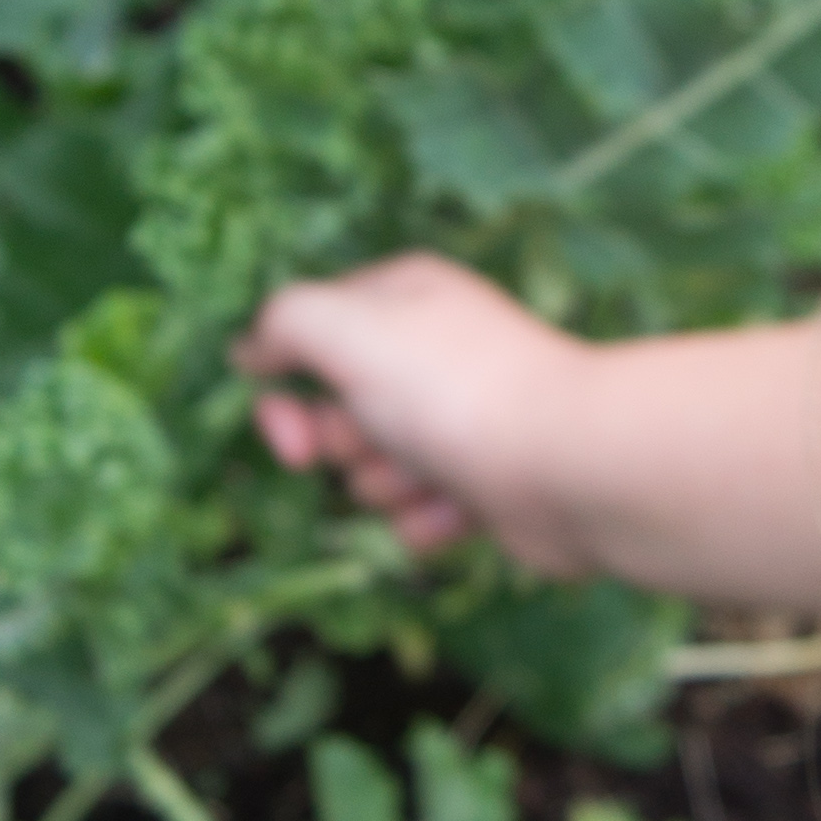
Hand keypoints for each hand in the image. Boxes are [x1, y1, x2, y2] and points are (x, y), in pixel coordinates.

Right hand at [237, 256, 613, 572]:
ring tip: (434, 477)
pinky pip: (419, 516)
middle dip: (344, 447)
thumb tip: (250, 351)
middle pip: (337, 415)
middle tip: (375, 447)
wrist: (569, 466)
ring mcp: (459, 420)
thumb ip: (282, 322)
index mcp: (401, 299)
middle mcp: (431, 353)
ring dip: (389, 488)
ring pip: (374, 473)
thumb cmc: (452, 389)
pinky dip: (430, 522)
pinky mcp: (483, 484)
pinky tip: (460, 511)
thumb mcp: (345, 326)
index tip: (290, 435)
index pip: (309, 339)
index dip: (286, 396)